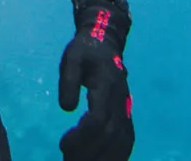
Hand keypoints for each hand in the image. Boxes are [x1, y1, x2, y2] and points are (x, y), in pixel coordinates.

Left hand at [58, 0, 133, 160]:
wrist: (106, 41)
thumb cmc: (85, 50)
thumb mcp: (71, 58)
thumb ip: (68, 81)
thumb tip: (67, 109)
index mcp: (105, 85)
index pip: (98, 119)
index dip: (82, 136)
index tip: (63, 144)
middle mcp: (119, 100)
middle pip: (110, 135)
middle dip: (89, 152)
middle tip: (68, 160)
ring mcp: (126, 107)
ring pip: (122, 140)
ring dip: (104, 156)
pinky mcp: (126, 113)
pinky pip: (127, 138)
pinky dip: (119, 154)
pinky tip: (106, 160)